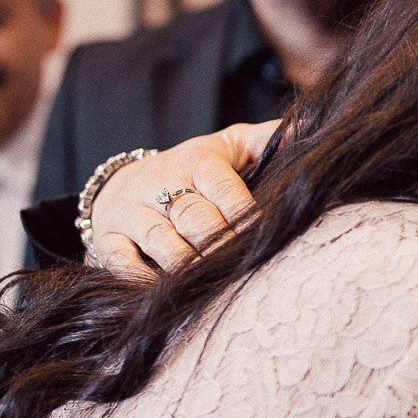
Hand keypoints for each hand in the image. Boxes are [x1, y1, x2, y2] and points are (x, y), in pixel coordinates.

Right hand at [88, 120, 278, 278]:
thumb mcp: (226, 147)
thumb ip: (266, 138)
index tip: (266, 237)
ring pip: (163, 242)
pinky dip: (143, 280)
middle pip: (195, 219)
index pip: (224, 189)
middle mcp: (160, 183)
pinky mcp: (107, 238)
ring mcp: (131, 212)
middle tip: (244, 268)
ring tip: (213, 283)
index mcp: (197, 161)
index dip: (246, 216)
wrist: (123, 185)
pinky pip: (123, 262)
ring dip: (190, 266)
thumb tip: (310, 126)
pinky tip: (169, 291)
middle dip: (222, 245)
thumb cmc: (191, 171)